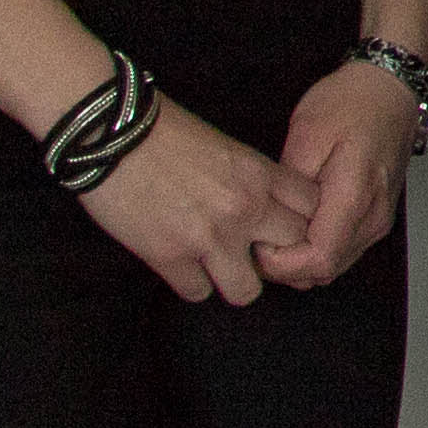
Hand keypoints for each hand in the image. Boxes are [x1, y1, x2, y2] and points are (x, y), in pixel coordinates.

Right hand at [79, 104, 322, 305]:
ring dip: (233, 281)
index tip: (284, 225)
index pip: (313, 209)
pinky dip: (191, 284)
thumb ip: (253, 180)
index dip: (301, 221)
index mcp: (260, 175)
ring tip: (218, 268)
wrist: (114, 133)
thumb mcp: (227, 149)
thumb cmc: (166, 134)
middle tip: (254, 253)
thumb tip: (267, 209)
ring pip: (247, 291)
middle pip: (293, 250)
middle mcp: (244, 208)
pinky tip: (182, 266)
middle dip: (276, 255)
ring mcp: (209, 237)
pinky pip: (198, 294)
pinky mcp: (169, 257)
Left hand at [259, 62, 423, 288]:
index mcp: (356, 195)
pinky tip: (297, 227)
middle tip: (257, 238)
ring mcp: (379, 220)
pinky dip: (317, 250)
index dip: (281, 264)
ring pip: (334, 266)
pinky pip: (344, 250)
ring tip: (274, 231)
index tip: (256, 244)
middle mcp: (374, 216)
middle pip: (326, 270)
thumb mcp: (306, 135)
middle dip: (286, 266)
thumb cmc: (350, 103)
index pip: (318, 259)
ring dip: (300, 260)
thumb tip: (270, 225)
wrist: (391, 87)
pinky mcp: (378, 217)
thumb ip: (289, 188)